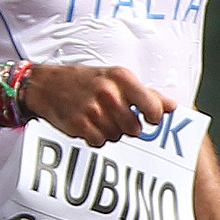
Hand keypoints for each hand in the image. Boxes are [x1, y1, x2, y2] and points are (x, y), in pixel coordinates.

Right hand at [23, 63, 173, 147]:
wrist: (47, 85)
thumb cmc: (87, 81)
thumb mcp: (117, 78)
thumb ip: (146, 94)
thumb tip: (172, 107)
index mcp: (121, 78)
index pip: (152, 108)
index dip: (154, 118)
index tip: (150, 119)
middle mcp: (108, 92)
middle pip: (134, 128)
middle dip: (128, 126)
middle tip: (116, 115)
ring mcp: (92, 109)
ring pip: (117, 136)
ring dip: (111, 131)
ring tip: (99, 117)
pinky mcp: (79, 124)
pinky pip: (99, 142)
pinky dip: (96, 137)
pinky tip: (88, 123)